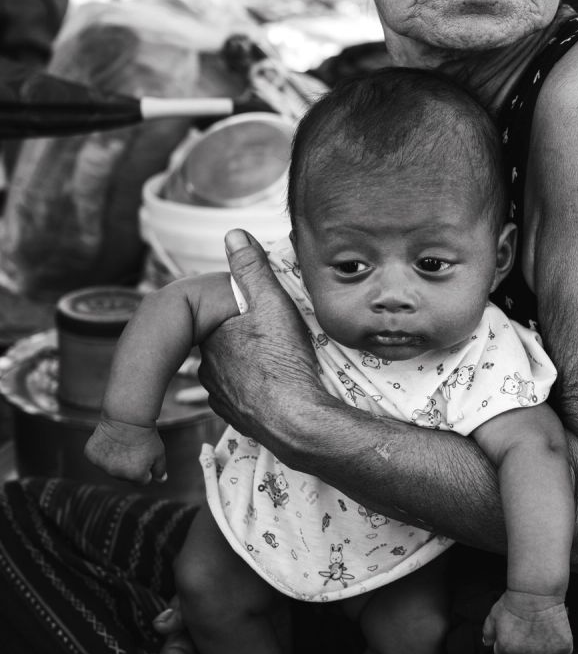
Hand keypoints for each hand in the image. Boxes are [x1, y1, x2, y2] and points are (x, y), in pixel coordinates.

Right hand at [84, 418, 166, 483]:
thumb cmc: (145, 434)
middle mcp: (117, 474)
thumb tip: (161, 480)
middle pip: (125, 475)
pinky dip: (102, 451)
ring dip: (115, 459)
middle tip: (133, 447)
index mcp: (136, 476)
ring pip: (110, 467)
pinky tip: (109, 440)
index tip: (145, 453)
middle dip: (130, 465)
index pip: (142, 480)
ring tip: (121, 443)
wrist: (127, 416)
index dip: (145, 466)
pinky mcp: (91, 455)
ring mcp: (102, 466)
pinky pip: (98, 458)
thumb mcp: (159, 453)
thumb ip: (159, 470)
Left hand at [196, 230, 326, 465]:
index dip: (241, 308)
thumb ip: (251, 269)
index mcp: (209, 335)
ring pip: (228, 369)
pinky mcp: (234, 416)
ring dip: (244, 363)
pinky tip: (269, 385)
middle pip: (223, 341)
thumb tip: (233, 233)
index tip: (262, 309)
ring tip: (274, 359)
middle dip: (241, 336)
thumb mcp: (272, 303)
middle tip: (272, 334)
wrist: (296, 420)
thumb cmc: (283, 360)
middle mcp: (206, 365)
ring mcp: (218, 394)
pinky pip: (238, 394)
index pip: (218, 313)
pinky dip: (250, 388)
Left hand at [482, 590, 572, 653]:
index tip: (515, 631)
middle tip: (528, 628)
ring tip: (541, 629)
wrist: (537, 591)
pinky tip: (553, 630)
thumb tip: (487, 643)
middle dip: (524, 647)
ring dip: (542, 649)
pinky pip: (562, 653)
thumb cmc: (515, 601)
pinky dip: (560, 645)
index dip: (509, 643)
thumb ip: (488, 632)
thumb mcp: (494, 615)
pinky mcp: (563, 649)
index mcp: (507, 650)